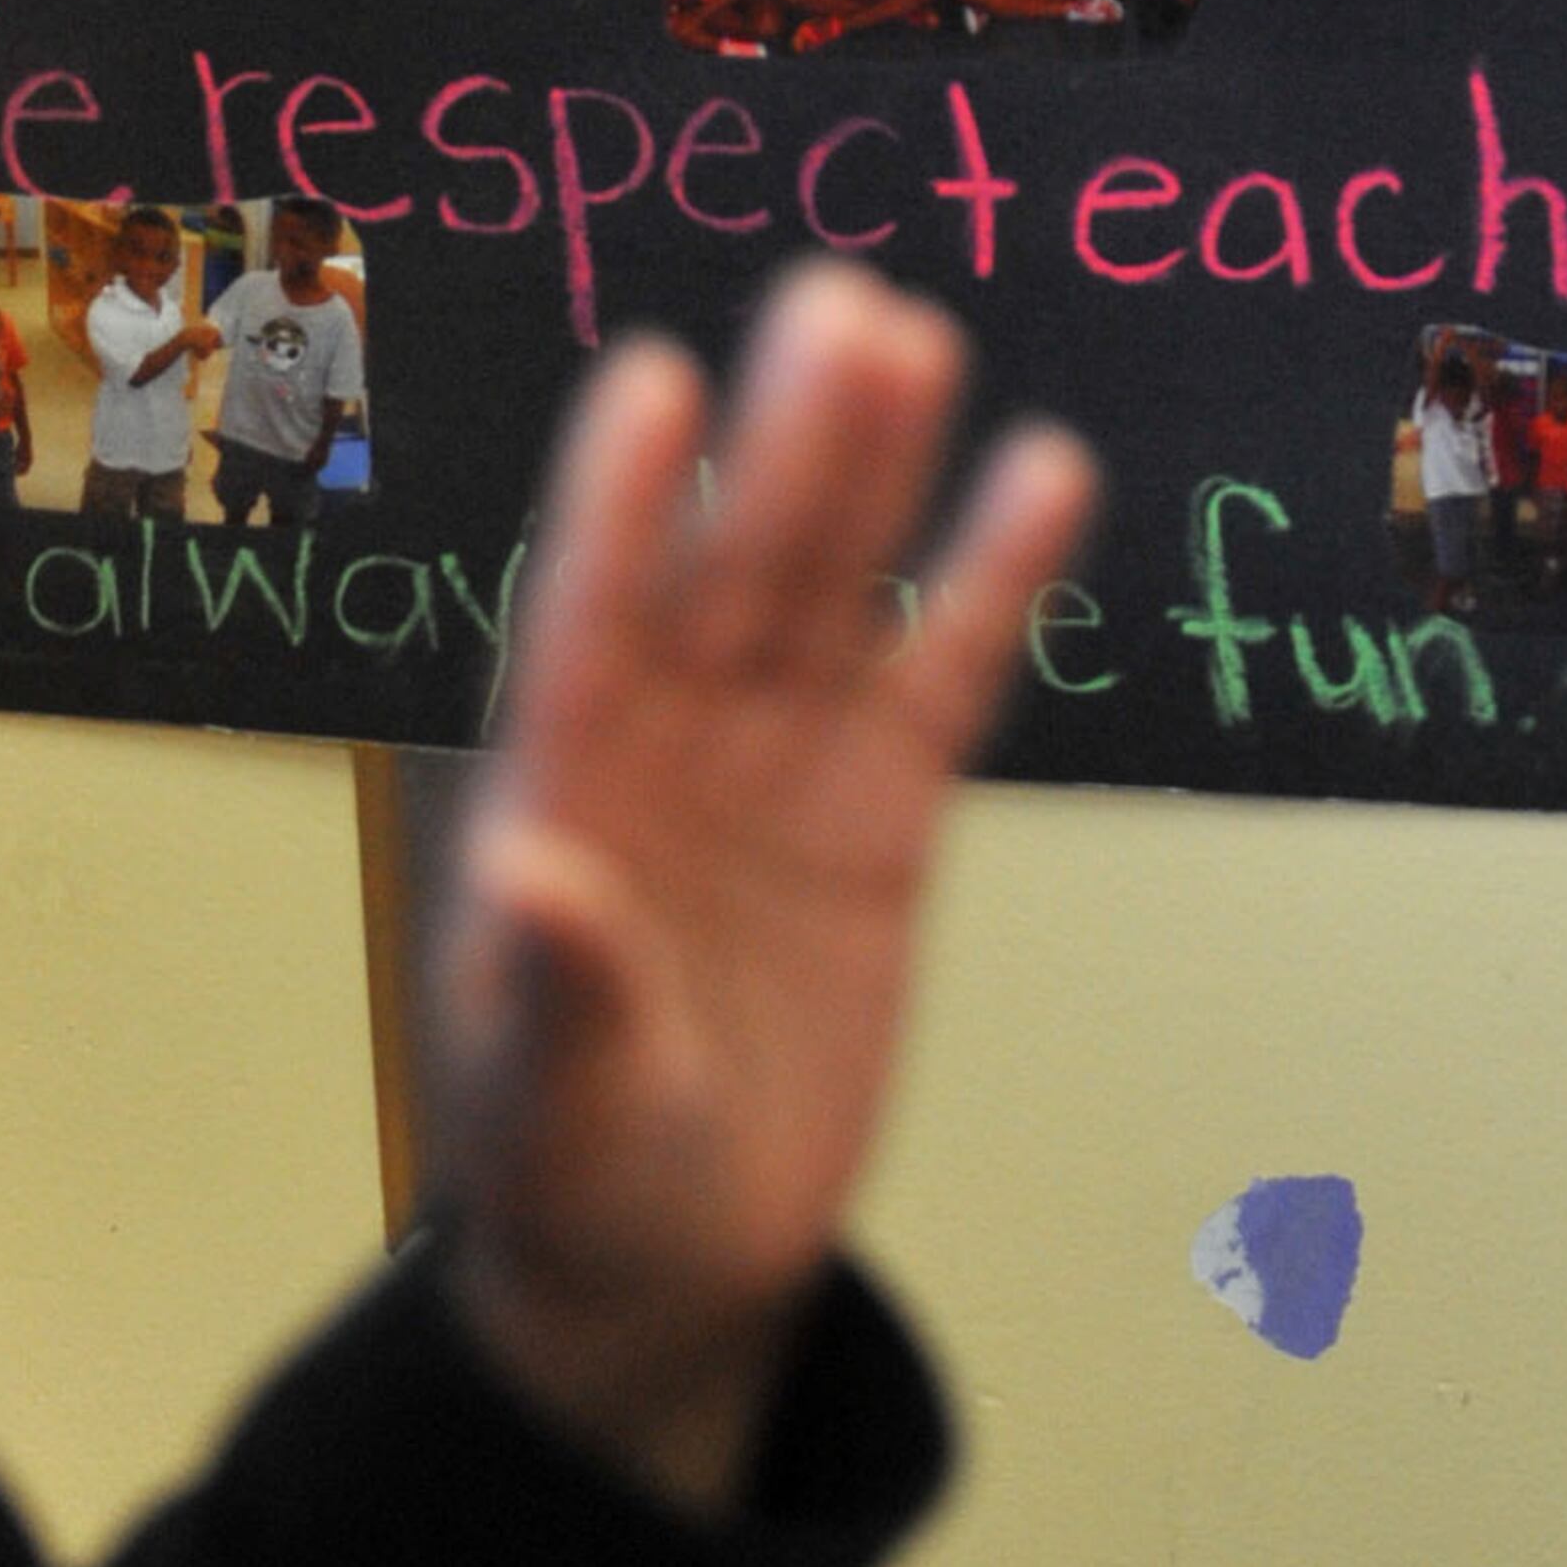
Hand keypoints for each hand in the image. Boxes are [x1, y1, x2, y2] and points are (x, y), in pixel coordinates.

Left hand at [428, 265, 1093, 1515]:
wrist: (670, 1261)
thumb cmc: (571, 1174)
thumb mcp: (552, 1108)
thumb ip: (557, 990)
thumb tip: (524, 877)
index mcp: (559, 799)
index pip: (590, 625)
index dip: (624, 511)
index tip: (658, 384)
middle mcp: (667, 752)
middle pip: (732, 573)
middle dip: (783, 447)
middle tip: (838, 304)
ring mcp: (778, 773)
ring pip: (832, 594)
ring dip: (872, 470)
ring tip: (917, 335)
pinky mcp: (879, 825)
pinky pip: (943, 683)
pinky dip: (992, 586)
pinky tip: (1041, 472)